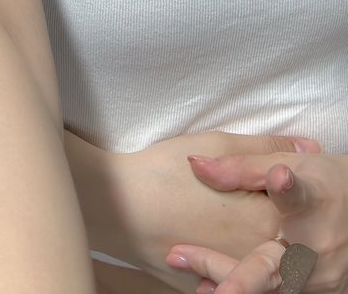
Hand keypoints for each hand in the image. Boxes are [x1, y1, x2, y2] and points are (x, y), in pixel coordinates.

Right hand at [65, 130, 319, 286]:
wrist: (116, 206)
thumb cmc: (165, 171)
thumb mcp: (219, 144)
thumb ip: (269, 148)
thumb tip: (309, 148)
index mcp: (263, 220)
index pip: (300, 205)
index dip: (297, 186)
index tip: (288, 173)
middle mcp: (252, 256)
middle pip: (285, 240)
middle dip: (285, 222)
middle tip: (256, 199)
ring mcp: (229, 274)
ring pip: (260, 265)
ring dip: (261, 245)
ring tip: (236, 218)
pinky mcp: (204, 285)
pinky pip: (231, 277)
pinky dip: (233, 263)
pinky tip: (220, 241)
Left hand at [166, 152, 347, 293]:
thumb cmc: (326, 183)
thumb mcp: (290, 164)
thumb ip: (242, 166)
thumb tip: (195, 164)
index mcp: (312, 202)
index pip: (298, 194)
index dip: (287, 187)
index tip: (279, 178)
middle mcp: (318, 248)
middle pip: (267, 266)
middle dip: (227, 273)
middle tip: (179, 257)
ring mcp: (320, 279)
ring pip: (268, 289)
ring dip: (231, 285)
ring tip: (195, 285)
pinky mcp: (319, 293)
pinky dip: (248, 291)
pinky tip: (213, 289)